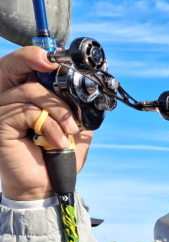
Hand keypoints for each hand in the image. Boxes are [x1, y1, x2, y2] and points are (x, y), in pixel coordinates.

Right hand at [0, 46, 92, 200]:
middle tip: (51, 65)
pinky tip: (58, 142)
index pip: (25, 65)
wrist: (48, 185)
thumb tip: (87, 88)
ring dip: (59, 111)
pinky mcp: (1, 123)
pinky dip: (51, 126)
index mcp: (28, 94)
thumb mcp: (75, 127)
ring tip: (70, 132)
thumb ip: (77, 106)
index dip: (37, 55)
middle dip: (33, 58)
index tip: (56, 59)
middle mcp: (10, 97)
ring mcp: (2, 109)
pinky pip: (29, 111)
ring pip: (31, 91)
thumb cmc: (59, 156)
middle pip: (13, 64)